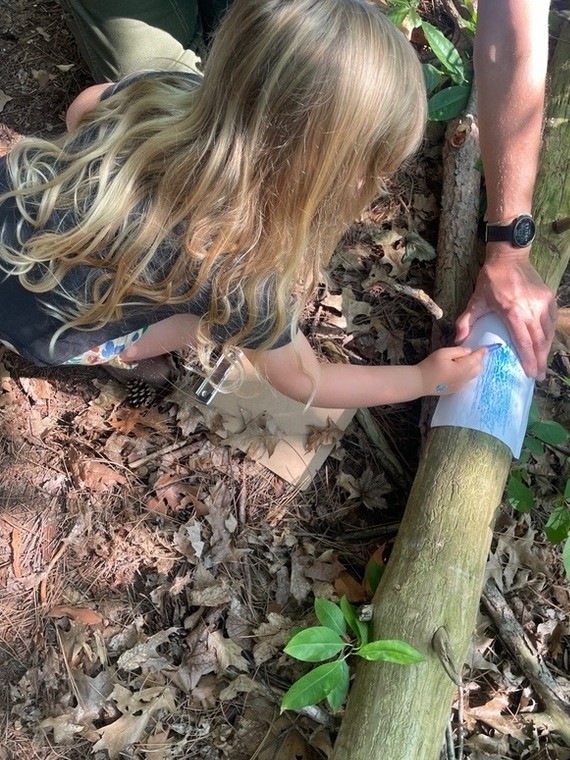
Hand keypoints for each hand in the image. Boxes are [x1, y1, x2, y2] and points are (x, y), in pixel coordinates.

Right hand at [418, 346, 486, 396]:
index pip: (477, 358)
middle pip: (478, 368)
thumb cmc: (430, 366)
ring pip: (473, 375)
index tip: (487, 348)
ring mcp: (461, 385)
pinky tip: (458, 370)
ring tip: (465, 361)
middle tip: (471, 353)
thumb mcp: (443, 353)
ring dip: (473, 367)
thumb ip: (458, 351)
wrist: (420, 382)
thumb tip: (469, 351)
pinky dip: (467, 374)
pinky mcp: (456, 389)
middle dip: (478, 360)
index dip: (482, 352)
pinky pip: (467, 380)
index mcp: (463, 368)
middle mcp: (464, 378)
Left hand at [455, 249, 556, 379]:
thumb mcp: (475, 301)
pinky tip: (545, 344)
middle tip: (539, 376)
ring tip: (542, 364)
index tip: (531, 374)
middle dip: (540, 361)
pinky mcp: (548, 298)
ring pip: (548, 332)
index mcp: (513, 312)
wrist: (509, 257)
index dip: (529, 360)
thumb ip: (466, 321)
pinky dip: (549, 334)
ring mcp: (542, 303)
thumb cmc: (491, 280)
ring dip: (546, 349)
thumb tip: (459, 340)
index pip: (524, 342)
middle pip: (539, 341)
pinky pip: (551, 321)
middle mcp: (531, 310)